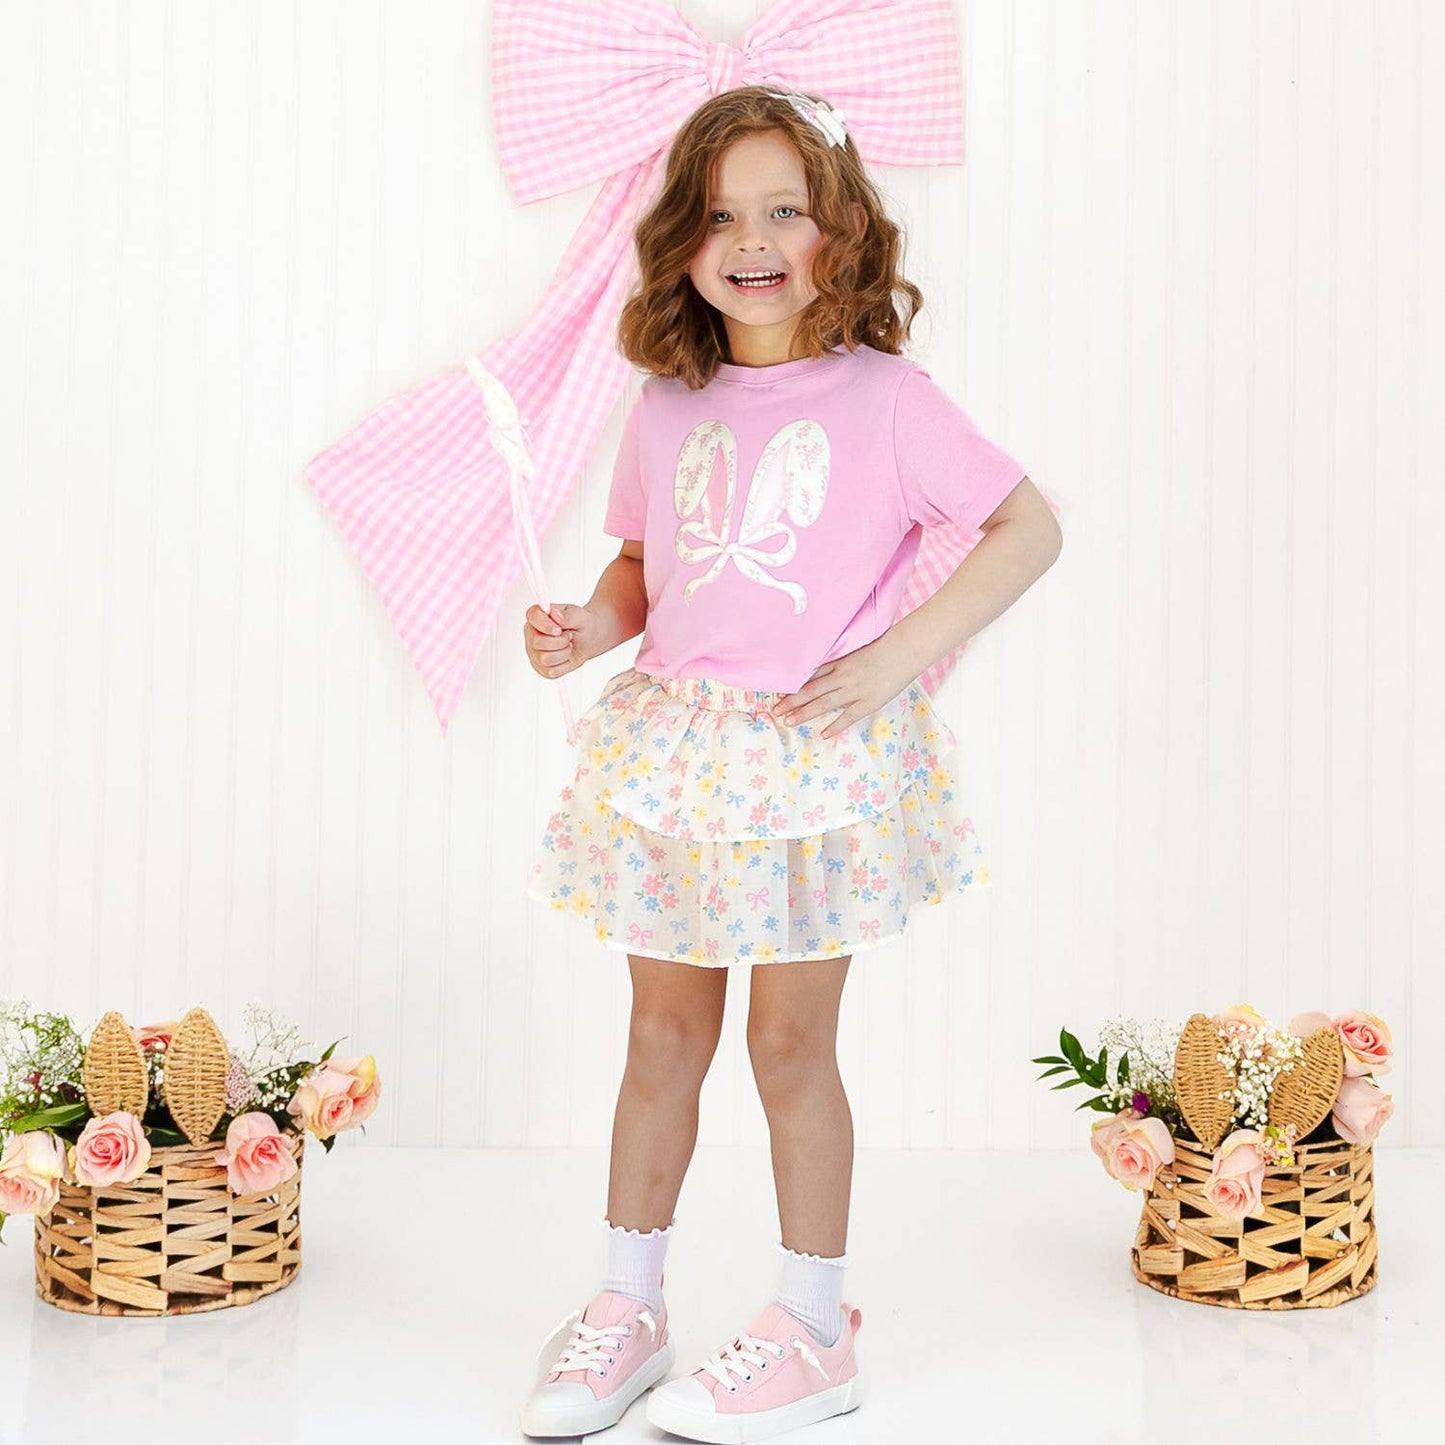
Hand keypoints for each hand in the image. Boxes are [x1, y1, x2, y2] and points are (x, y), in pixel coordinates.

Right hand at [523, 602, 600, 677]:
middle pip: (537, 642)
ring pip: (544, 659)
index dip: (545, 625)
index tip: (559, 629)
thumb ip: (567, 615)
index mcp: (536, 617)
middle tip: (568, 637)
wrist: (588, 640)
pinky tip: (566, 657)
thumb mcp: (579, 616)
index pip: (532, 616)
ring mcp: (534, 653)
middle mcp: (531, 635)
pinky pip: (552, 672)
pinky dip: (565, 665)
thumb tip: (555, 614)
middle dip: (560, 641)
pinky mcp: (541, 668)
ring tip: (568, 646)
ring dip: (564, 653)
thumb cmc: (580, 624)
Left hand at [769, 637, 919, 739]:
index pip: (811, 675)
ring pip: (824, 703)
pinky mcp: (868, 702)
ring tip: (789, 722)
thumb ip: (843, 659)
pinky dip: (835, 725)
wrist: (904, 650)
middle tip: (775, 710)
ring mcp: (854, 690)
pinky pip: (848, 716)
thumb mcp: (858, 649)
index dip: (794, 685)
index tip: (778, 692)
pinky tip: (823, 734)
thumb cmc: (885, 646)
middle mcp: (842, 676)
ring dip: (805, 713)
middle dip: (792, 701)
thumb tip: (828, 667)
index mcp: (840, 662)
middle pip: (811, 690)